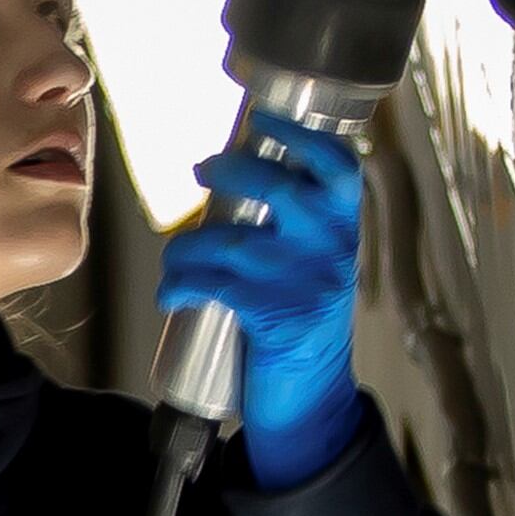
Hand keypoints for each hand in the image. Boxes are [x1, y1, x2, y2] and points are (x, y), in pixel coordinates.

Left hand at [157, 109, 365, 486]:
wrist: (314, 396)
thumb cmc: (304, 322)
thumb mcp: (316, 265)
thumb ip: (297, 225)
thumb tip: (233, 177)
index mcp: (345, 229)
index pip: (338, 167)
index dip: (304, 136)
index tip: (267, 119)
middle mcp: (331, 248)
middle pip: (279, 186)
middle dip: (231, 170)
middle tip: (203, 170)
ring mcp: (303, 281)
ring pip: (230, 240)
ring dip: (188, 247)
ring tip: (176, 258)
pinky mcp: (272, 316)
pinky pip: (211, 284)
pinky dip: (179, 286)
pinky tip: (170, 295)